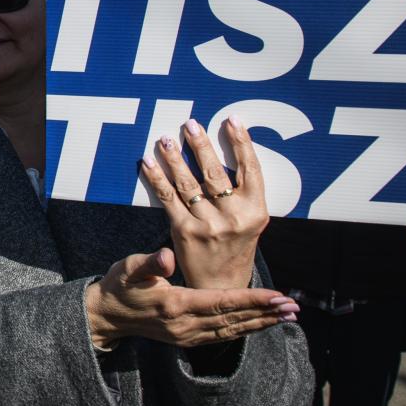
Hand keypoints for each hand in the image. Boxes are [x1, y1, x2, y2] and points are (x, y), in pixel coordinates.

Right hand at [85, 248, 297, 349]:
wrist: (105, 315)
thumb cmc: (118, 285)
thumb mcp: (129, 268)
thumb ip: (150, 263)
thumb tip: (168, 257)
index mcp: (176, 305)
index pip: (223, 302)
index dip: (253, 299)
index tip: (278, 296)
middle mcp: (186, 325)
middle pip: (234, 319)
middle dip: (266, 313)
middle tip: (294, 308)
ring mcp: (188, 336)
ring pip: (232, 331)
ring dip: (261, 324)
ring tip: (287, 317)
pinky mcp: (188, 340)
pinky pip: (223, 336)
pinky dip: (245, 330)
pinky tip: (261, 324)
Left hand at [140, 117, 268, 289]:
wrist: (221, 285)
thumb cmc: (236, 244)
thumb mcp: (251, 220)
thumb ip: (243, 192)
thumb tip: (227, 150)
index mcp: (256, 211)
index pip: (251, 169)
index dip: (242, 143)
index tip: (232, 120)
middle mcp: (233, 217)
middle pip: (214, 172)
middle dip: (200, 145)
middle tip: (190, 124)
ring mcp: (207, 225)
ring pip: (188, 182)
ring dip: (175, 157)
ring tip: (166, 139)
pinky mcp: (183, 231)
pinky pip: (168, 198)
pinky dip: (157, 178)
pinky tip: (149, 162)